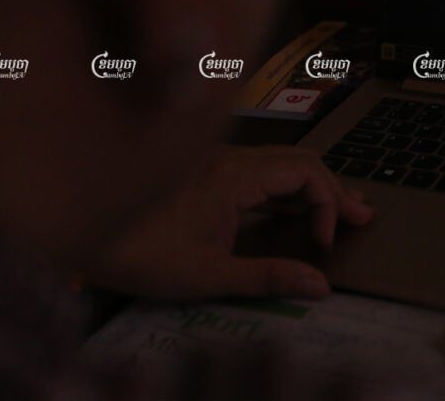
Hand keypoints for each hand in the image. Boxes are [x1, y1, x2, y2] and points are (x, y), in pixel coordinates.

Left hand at [85, 146, 372, 299]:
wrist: (83, 235)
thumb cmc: (140, 253)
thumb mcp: (207, 274)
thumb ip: (267, 277)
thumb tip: (319, 285)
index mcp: (234, 175)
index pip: (304, 173)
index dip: (326, 204)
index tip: (323, 244)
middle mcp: (230, 159)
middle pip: (299, 162)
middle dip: (332, 190)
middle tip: (361, 217)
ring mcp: (218, 164)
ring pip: (280, 165)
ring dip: (312, 188)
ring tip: (343, 210)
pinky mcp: (207, 174)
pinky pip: (260, 173)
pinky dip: (286, 190)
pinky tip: (298, 208)